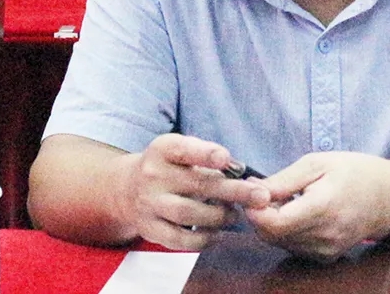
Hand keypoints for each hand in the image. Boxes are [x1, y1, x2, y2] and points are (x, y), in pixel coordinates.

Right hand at [114, 133, 270, 249]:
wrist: (128, 188)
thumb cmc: (169, 166)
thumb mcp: (182, 150)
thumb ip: (208, 156)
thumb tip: (239, 169)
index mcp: (163, 149)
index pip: (184, 149)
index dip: (205, 153)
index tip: (226, 159)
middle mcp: (153, 175)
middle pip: (196, 184)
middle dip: (233, 191)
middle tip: (261, 197)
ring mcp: (149, 203)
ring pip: (188, 213)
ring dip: (219, 216)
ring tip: (235, 215)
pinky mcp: (150, 228)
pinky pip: (178, 239)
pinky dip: (202, 239)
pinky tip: (217, 234)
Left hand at [244, 152, 389, 259]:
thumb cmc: (355, 172)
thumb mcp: (318, 163)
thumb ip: (284, 180)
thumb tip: (253, 192)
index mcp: (322, 208)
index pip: (273, 224)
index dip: (254, 210)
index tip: (251, 191)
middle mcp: (324, 237)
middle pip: (271, 235)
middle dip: (259, 213)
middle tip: (263, 188)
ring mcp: (326, 251)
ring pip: (279, 242)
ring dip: (271, 221)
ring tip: (283, 196)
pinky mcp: (326, 257)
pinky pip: (293, 246)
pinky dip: (286, 230)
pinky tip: (296, 210)